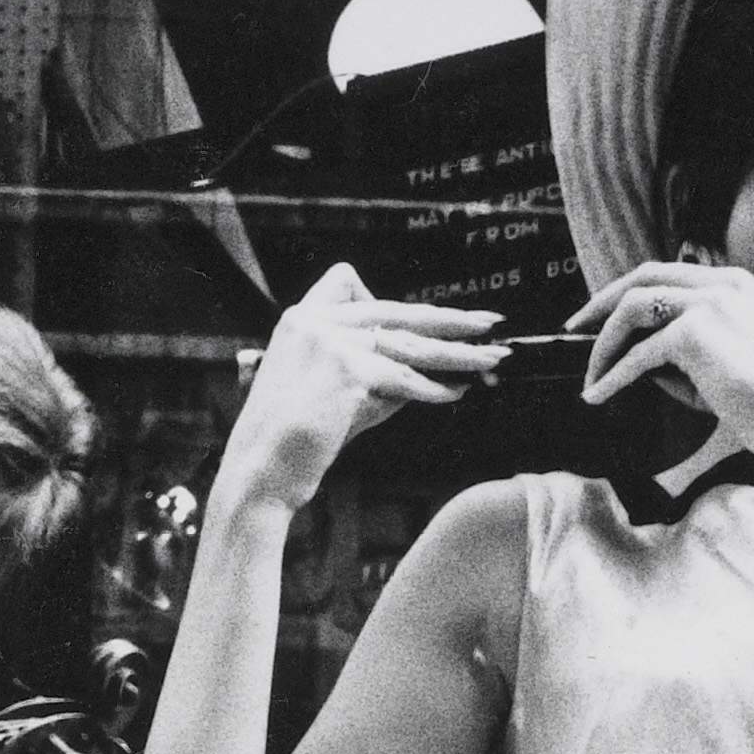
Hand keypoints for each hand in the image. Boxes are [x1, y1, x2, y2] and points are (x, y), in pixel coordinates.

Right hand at [223, 265, 501, 513]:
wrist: (260, 471)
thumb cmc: (292, 443)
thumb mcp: (328, 393)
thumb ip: (369, 373)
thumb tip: (427, 372)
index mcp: (301, 319)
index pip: (348, 282)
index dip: (384, 301)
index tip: (414, 318)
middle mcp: (315, 322)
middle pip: (397, 311)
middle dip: (449, 319)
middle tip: (490, 323)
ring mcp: (331, 343)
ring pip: (410, 343)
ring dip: (457, 353)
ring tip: (492, 358)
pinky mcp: (347, 372)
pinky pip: (404, 378)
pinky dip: (432, 390)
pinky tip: (456, 394)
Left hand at [570, 259, 753, 460]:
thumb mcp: (725, 365)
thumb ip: (684, 355)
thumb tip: (636, 362)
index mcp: (733, 285)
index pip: (667, 275)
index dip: (628, 292)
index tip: (603, 315)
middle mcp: (720, 284)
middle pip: (642, 277)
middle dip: (602, 302)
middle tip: (576, 328)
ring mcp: (708, 303)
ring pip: (633, 308)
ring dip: (604, 344)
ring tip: (590, 377)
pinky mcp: (695, 334)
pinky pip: (638, 354)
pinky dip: (612, 376)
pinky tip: (598, 395)